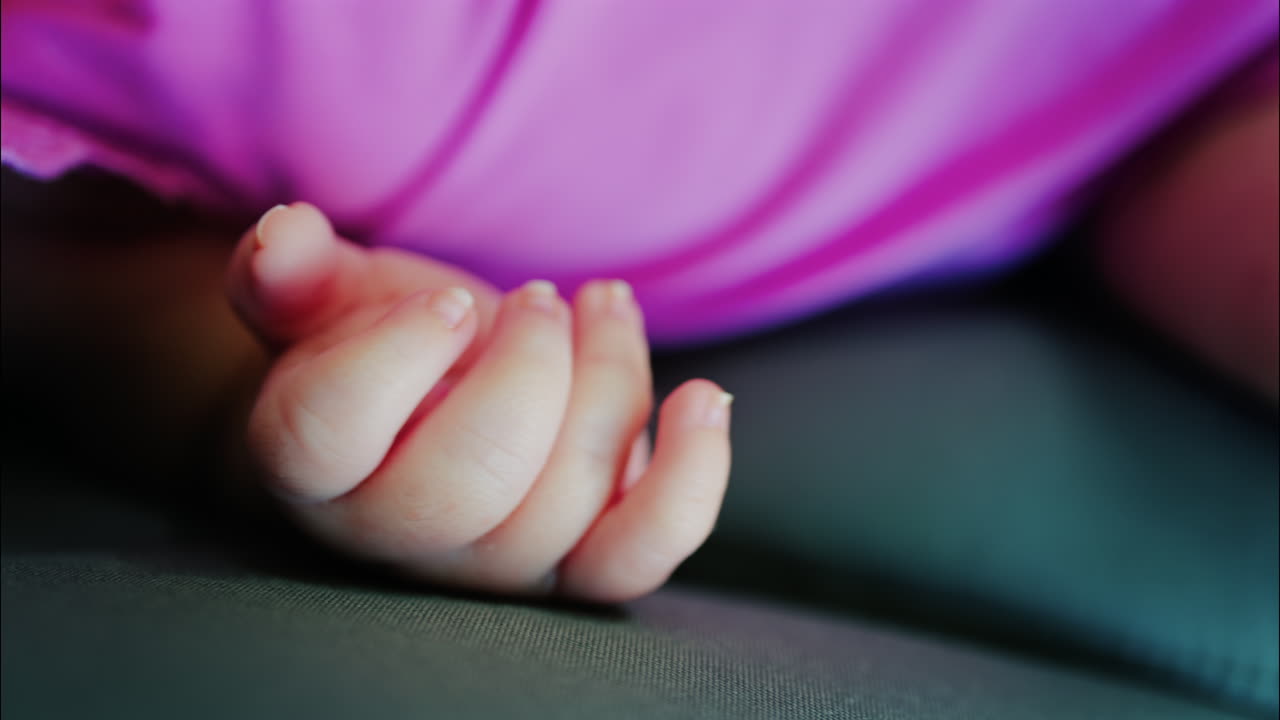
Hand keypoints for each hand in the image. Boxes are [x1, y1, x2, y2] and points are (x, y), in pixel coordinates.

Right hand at [225, 203, 731, 600]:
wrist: (438, 406)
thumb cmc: (379, 345)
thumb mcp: (327, 297)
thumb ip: (290, 270)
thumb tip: (282, 236)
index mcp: (313, 464)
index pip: (329, 434)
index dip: (396, 356)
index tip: (445, 301)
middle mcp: (400, 536)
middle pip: (469, 482)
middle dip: (529, 370)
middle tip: (539, 299)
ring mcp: (497, 563)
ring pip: (567, 501)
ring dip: (611, 381)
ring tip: (602, 306)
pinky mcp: (579, 563)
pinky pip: (640, 554)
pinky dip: (692, 480)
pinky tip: (702, 400)